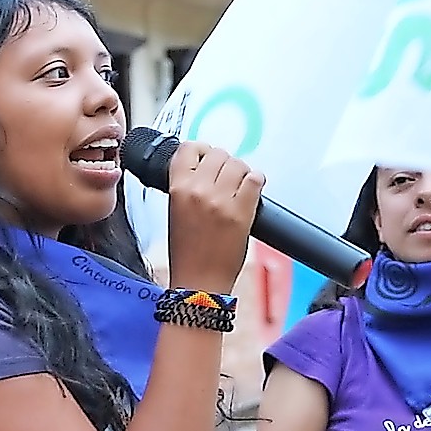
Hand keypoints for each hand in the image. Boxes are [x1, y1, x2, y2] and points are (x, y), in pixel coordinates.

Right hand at [165, 142, 263, 293]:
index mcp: (178, 189)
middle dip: (223, 161)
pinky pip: (255, 179)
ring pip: (238, 163)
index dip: (200, 150)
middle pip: (217, 153)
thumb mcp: (174, 211)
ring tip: (238, 184)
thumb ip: (186, 185)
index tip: (205, 156)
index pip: (188, 149)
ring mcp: (223, 200)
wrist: (199, 281)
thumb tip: (204, 167)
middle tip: (224, 175)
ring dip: (240, 171)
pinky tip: (250, 190)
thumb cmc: (186, 251)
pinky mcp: (243, 211)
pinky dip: (255, 181)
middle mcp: (199, 190)